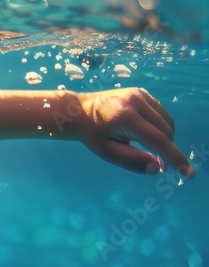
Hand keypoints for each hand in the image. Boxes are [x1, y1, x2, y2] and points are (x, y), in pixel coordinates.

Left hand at [75, 88, 193, 178]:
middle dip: (166, 150)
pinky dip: (160, 126)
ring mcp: (140, 94)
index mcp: (125, 117)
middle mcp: (136, 101)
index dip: (175, 158)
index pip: (158, 141)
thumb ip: (132, 161)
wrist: (78, 110)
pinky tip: (145, 134)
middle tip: (158, 165)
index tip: (189, 174)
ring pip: (167, 122)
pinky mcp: (142, 92)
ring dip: (165, 138)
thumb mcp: (107, 152)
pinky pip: (160, 113)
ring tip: (149, 149)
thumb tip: (157, 168)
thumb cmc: (92, 135)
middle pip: (166, 131)